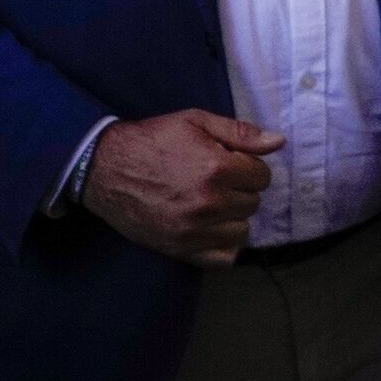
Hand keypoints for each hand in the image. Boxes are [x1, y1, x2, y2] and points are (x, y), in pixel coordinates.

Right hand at [81, 111, 286, 267]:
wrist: (102, 168)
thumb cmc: (151, 141)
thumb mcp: (195, 122)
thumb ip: (240, 133)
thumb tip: (278, 142)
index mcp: (217, 169)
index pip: (262, 177)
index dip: (247, 167)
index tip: (227, 163)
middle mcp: (209, 203)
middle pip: (253, 203)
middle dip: (239, 190)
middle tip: (213, 181)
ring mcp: (195, 230)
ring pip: (242, 230)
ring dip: (232, 217)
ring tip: (209, 202)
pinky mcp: (180, 249)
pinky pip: (224, 258)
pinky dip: (223, 245)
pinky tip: (210, 228)